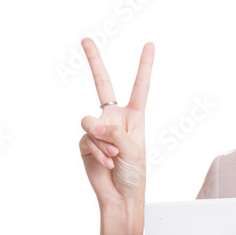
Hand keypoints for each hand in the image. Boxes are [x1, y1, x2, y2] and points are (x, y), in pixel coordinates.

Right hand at [78, 38, 152, 209]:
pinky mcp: (85, 141)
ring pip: (90, 121)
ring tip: (114, 157)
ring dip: (103, 142)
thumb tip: (93, 125)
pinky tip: (106, 163)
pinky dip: (98, 152)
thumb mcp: (133, 151)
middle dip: (94, 62)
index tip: (150, 44)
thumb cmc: (134, 174)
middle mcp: (114, 118)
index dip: (144, 65)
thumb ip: (114, 133)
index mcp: (134, 117)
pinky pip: (87, 138)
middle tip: (85, 39)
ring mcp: (98, 128)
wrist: (120, 195)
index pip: (139, 86)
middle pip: (102, 84)